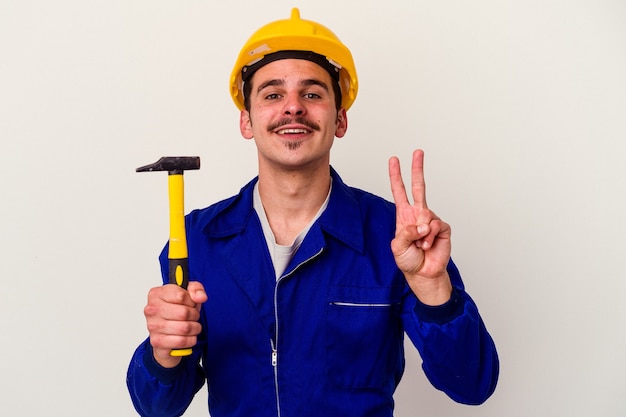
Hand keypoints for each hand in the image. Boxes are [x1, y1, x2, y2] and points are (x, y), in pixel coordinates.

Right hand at [144, 281, 207, 367]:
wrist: (165, 331)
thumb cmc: (176, 309)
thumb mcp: (187, 292)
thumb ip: (196, 289)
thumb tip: (200, 297)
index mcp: (156, 294)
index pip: (181, 295)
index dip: (191, 301)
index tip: (190, 303)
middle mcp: (152, 310)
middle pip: (184, 313)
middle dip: (195, 315)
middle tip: (193, 316)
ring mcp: (153, 326)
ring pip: (185, 328)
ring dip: (195, 328)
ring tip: (192, 326)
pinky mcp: (157, 341)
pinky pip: (182, 341)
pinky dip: (190, 339)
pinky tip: (188, 336)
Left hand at [388, 149, 452, 304]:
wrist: (424, 274)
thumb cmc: (409, 260)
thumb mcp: (397, 247)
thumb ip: (405, 233)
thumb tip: (421, 224)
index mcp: (404, 216)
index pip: (399, 191)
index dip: (396, 176)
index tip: (394, 160)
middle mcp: (418, 214)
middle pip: (418, 187)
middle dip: (417, 169)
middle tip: (417, 152)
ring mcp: (430, 220)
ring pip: (427, 215)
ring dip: (422, 233)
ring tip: (420, 245)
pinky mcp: (442, 228)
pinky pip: (437, 225)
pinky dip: (431, 237)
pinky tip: (429, 245)